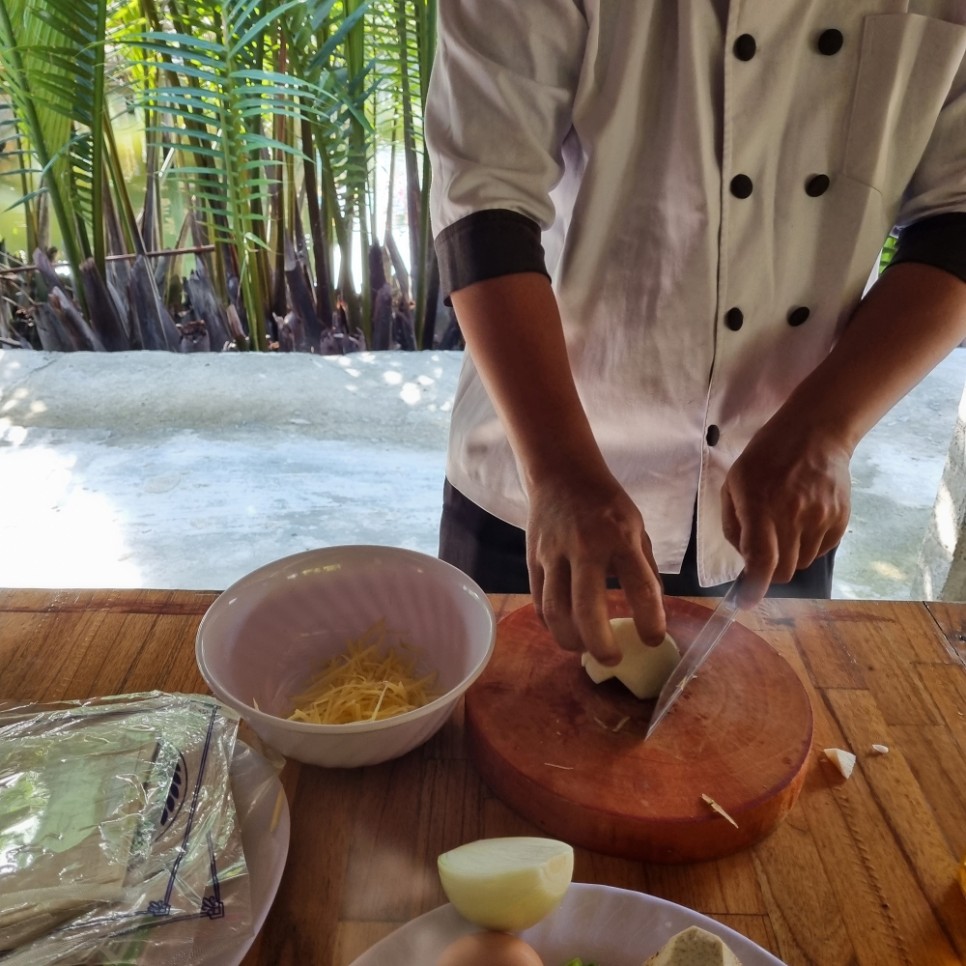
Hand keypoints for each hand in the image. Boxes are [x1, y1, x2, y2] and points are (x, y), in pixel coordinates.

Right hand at [525, 466, 666, 664]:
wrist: (561, 474)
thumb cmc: (606, 504)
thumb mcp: (637, 528)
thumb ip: (644, 567)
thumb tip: (653, 608)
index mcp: (620, 538)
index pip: (640, 586)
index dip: (650, 620)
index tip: (653, 639)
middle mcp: (585, 547)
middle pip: (587, 607)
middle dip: (601, 643)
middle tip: (613, 660)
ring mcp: (554, 554)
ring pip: (555, 610)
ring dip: (571, 639)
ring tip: (585, 649)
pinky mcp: (532, 559)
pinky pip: (539, 600)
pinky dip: (551, 623)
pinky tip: (565, 630)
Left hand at [721, 419, 851, 605]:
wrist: (816, 434)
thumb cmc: (766, 457)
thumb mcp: (734, 483)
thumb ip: (734, 524)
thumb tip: (744, 558)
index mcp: (761, 506)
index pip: (762, 560)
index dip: (754, 587)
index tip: (746, 602)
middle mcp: (794, 516)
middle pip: (783, 571)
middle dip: (769, 571)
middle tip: (763, 551)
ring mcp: (821, 518)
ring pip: (803, 563)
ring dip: (789, 557)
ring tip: (784, 526)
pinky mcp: (841, 519)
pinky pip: (821, 550)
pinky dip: (808, 546)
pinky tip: (802, 520)